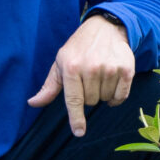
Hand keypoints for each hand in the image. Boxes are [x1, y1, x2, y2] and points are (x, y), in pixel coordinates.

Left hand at [27, 13, 135, 137]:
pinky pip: (121, 96)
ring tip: (101, 76)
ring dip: (103, 93)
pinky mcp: (126, 69)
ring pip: (105, 99)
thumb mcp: (60, 63)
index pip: (74, 100)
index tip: (79, 132)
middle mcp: (91, 68)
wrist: (105, 28)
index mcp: (71, 68)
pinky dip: (116, 96)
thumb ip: (50, 86)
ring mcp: (110, 68)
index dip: (76, 118)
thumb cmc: (79, 48)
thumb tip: (33, 103)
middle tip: (89, 79)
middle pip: (90, 102)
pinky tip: (112, 84)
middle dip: (89, 95)